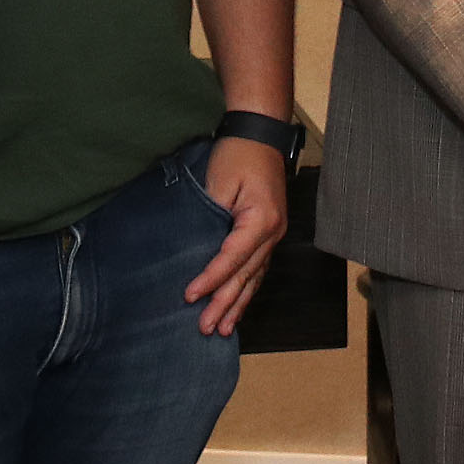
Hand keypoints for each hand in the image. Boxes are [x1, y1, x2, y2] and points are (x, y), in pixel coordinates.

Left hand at [184, 138, 291, 336]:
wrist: (259, 133)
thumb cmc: (238, 155)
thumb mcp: (219, 184)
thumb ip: (211, 218)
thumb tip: (200, 250)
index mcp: (261, 221)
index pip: (232, 259)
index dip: (210, 279)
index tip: (189, 296)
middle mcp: (272, 232)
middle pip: (246, 275)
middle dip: (225, 304)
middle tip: (206, 329)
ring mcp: (274, 234)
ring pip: (255, 276)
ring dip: (238, 303)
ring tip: (224, 329)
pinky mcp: (268, 232)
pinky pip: (257, 267)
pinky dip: (246, 288)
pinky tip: (238, 304)